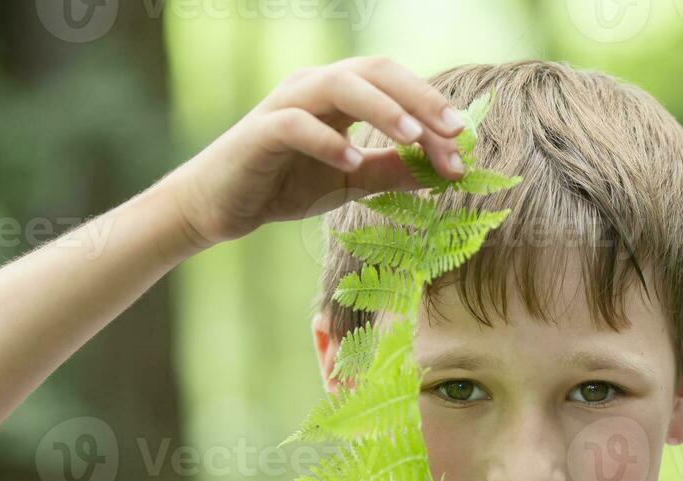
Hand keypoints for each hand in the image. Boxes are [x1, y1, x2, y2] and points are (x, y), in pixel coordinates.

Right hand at [171, 56, 468, 248]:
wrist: (219, 206)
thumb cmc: (284, 185)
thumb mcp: (350, 181)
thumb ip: (391, 170)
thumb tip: (443, 170)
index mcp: (340, 94)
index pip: (395, 87)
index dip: (432, 112)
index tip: (462, 149)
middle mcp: (315, 87)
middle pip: (374, 72)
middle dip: (418, 99)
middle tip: (453, 132)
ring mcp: (286, 104)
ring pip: (339, 86)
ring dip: (380, 109)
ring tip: (411, 136)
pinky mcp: (260, 131)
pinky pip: (296, 124)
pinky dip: (325, 140)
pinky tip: (349, 161)